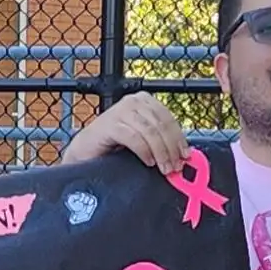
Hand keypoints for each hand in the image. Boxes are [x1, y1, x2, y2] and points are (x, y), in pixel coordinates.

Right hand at [61, 91, 191, 172]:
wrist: (84, 152)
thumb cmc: (114, 147)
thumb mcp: (142, 139)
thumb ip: (159, 140)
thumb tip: (183, 154)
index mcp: (144, 101)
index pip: (168, 118)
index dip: (179, 138)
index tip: (186, 156)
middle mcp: (133, 101)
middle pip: (161, 125)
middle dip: (171, 148)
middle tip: (175, 166)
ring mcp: (120, 111)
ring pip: (150, 131)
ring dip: (160, 152)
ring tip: (164, 168)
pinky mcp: (110, 124)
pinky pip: (134, 137)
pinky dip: (144, 151)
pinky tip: (148, 162)